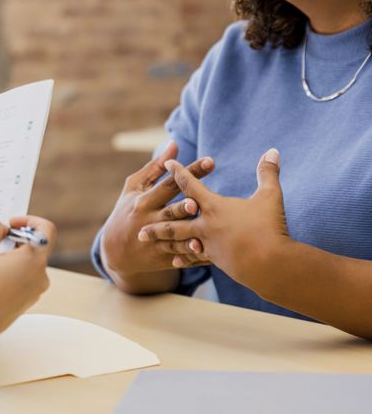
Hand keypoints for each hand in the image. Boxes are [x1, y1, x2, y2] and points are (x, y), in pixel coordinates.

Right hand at [0, 216, 56, 333]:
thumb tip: (0, 227)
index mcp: (35, 260)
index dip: (29, 220)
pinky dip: (11, 274)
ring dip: (12, 258)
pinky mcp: (25, 304)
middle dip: (16, 240)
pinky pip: (23, 281)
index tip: (11, 225)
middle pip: (36, 248)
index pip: (46, 229)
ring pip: (28, 265)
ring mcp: (34, 293)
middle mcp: (41, 277)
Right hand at [101, 141, 213, 276]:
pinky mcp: (161, 257)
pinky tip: (209, 251)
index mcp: (144, 200)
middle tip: (198, 202)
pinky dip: (193, 254)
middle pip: (171, 211)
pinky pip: (180, 255)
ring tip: (205, 230)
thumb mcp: (135, 188)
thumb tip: (175, 144)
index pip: (170, 183)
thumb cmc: (127, 210)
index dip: (190, 172)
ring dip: (190, 234)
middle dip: (184, 206)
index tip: (211, 161)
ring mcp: (155, 240)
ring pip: (176, 236)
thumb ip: (156, 167)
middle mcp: (149, 220)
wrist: (115, 250)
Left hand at [137, 149, 288, 288]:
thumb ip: (268, 173)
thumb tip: (273, 149)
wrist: (269, 264)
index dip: (179, 172)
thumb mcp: (270, 197)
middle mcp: (204, 225)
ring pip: (179, 240)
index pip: (191, 185)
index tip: (168, 163)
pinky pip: (195, 258)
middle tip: (139, 224)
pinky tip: (175, 261)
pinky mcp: (214, 259)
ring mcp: (207, 243)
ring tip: (148, 239)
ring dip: (163, 239)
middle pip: (175, 218)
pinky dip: (185, 258)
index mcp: (214, 206)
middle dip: (156, 219)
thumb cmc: (269, 228)